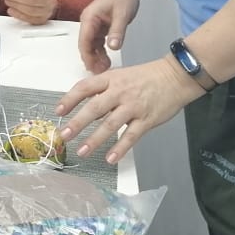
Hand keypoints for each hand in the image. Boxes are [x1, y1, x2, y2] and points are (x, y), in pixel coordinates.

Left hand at [2, 0, 58, 24]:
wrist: (45, 3)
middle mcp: (50, 1)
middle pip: (31, 0)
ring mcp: (47, 12)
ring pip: (30, 10)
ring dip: (15, 5)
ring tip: (7, 0)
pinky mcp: (41, 20)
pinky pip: (28, 19)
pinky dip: (17, 14)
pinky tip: (11, 9)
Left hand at [54, 56, 203, 163]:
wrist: (175, 77)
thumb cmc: (147, 77)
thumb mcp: (121, 76)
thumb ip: (103, 90)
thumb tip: (85, 107)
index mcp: (111, 79)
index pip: (85, 87)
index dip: (69, 99)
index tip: (58, 111)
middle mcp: (120, 92)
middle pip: (94, 108)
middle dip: (77, 123)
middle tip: (65, 135)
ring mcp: (133, 106)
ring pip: (110, 124)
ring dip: (95, 139)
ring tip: (82, 151)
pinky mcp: (146, 120)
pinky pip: (131, 136)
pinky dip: (120, 148)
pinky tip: (110, 158)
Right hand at [76, 0, 141, 73]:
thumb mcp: (123, 14)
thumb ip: (117, 31)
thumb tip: (112, 47)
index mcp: (89, 17)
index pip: (84, 40)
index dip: (87, 56)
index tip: (94, 69)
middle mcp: (88, 21)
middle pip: (85, 44)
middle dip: (91, 59)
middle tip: (101, 72)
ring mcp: (94, 24)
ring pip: (91, 45)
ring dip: (96, 56)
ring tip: (105, 68)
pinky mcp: (101, 26)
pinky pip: (98, 42)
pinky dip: (101, 51)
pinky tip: (107, 59)